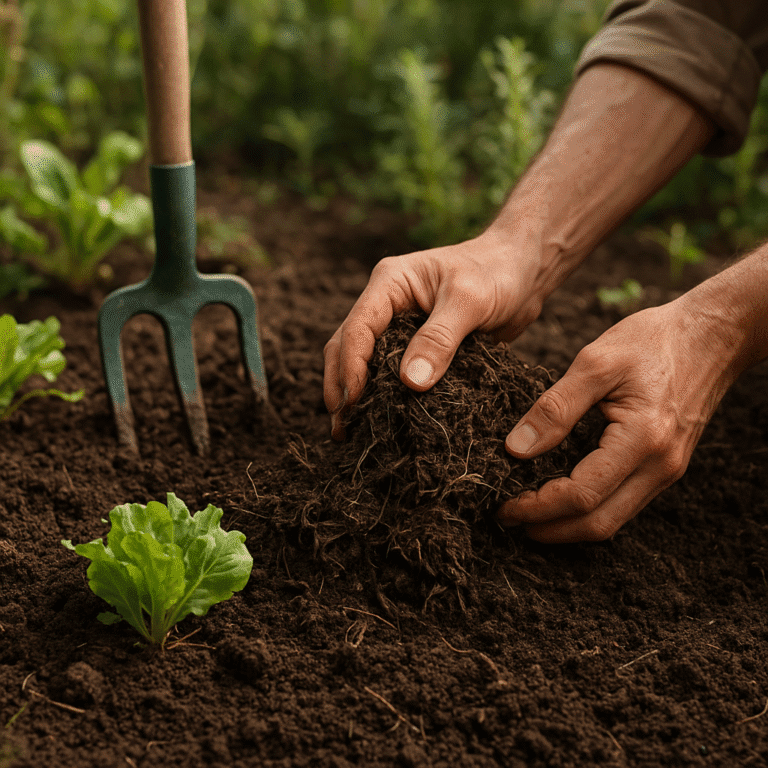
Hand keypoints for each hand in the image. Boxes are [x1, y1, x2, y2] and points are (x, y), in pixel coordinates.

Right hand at [323, 230, 546, 438]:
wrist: (524, 272)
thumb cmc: (498, 273)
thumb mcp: (470, 301)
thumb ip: (440, 339)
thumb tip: (410, 382)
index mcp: (390, 284)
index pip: (357, 329)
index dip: (351, 367)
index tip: (355, 403)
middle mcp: (387, 305)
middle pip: (347, 347)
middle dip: (341, 387)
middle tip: (341, 428)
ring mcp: (399, 327)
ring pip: (363, 363)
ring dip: (354, 395)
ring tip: (349, 432)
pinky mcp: (417, 347)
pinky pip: (390, 374)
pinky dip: (381, 396)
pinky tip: (379, 422)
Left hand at [498, 299, 738, 542]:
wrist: (712, 335)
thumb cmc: (653, 341)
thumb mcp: (595, 361)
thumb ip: (555, 407)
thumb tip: (516, 449)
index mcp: (642, 440)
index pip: (582, 494)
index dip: (538, 507)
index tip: (504, 505)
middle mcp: (660, 466)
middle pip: (599, 523)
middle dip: (550, 529)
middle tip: (508, 518)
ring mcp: (667, 470)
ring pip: (613, 519)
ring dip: (568, 525)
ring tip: (528, 514)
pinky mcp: (666, 465)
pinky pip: (624, 502)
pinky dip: (589, 509)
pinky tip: (561, 497)